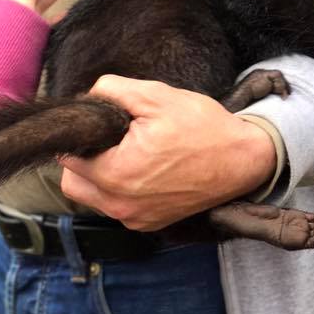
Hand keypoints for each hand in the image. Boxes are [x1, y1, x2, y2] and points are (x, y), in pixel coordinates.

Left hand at [58, 75, 276, 230]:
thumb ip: (112, 90)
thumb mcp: (156, 95)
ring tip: (124, 153)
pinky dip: (117, 191)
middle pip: (72, 183)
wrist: (245, 159)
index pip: (68, 158)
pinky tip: (140, 170)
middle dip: (81, 160)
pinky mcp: (148, 224)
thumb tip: (88, 96)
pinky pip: (115, 208)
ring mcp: (135, 218)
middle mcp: (121, 204)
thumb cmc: (203, 128)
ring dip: (96, 177)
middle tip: (107, 140)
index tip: (99, 126)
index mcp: (117, 174)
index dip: (80, 137)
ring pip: (91, 199)